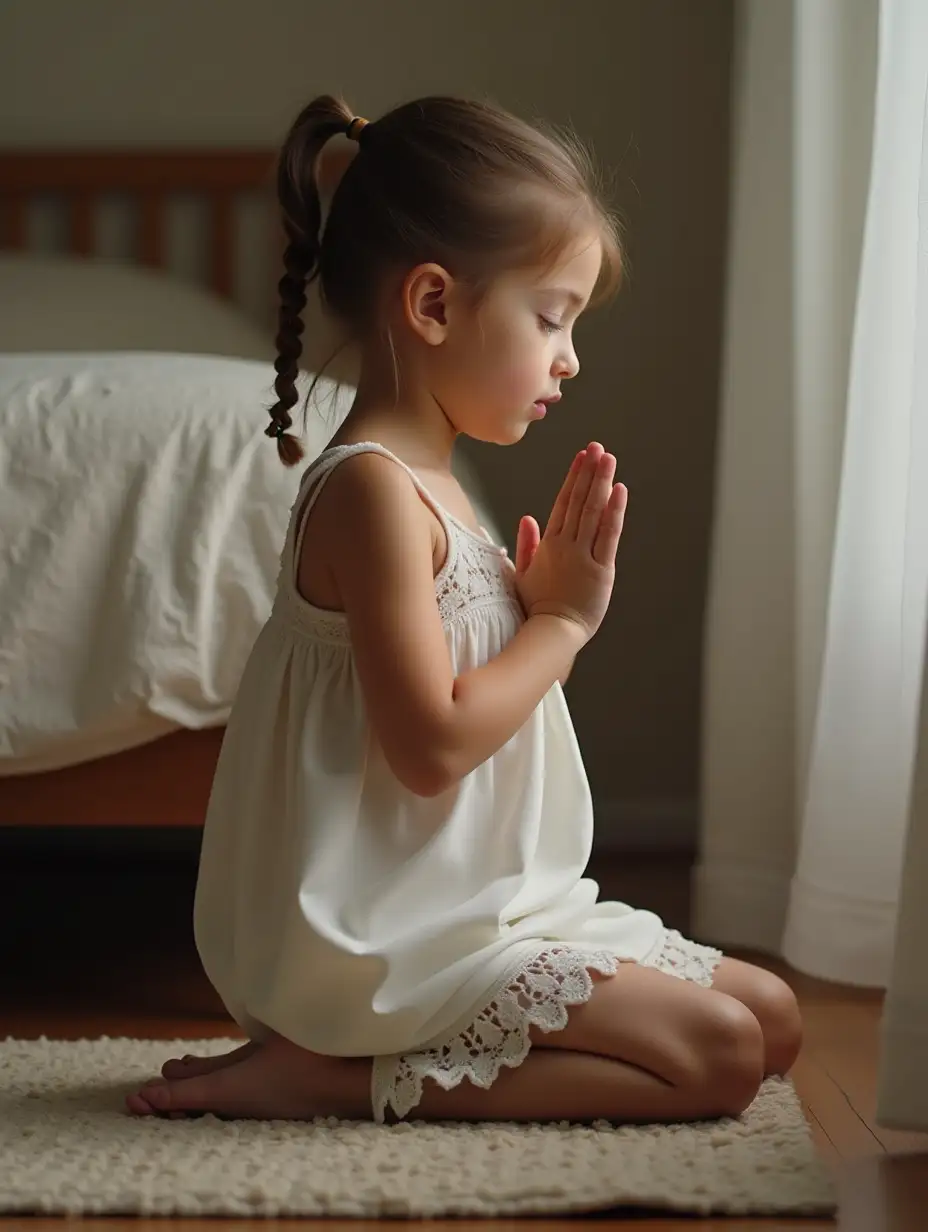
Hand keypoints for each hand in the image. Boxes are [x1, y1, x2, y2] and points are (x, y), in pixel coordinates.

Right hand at [514, 443, 626, 642]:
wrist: (551, 631)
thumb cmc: (537, 606)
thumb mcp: (524, 573)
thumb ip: (527, 544)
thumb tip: (527, 517)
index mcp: (549, 544)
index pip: (562, 502)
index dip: (574, 477)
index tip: (582, 456)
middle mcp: (566, 544)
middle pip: (578, 500)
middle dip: (589, 471)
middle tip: (598, 447)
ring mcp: (583, 555)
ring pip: (592, 512)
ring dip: (601, 482)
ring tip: (609, 458)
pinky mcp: (601, 570)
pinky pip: (608, 535)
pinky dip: (614, 512)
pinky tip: (620, 490)